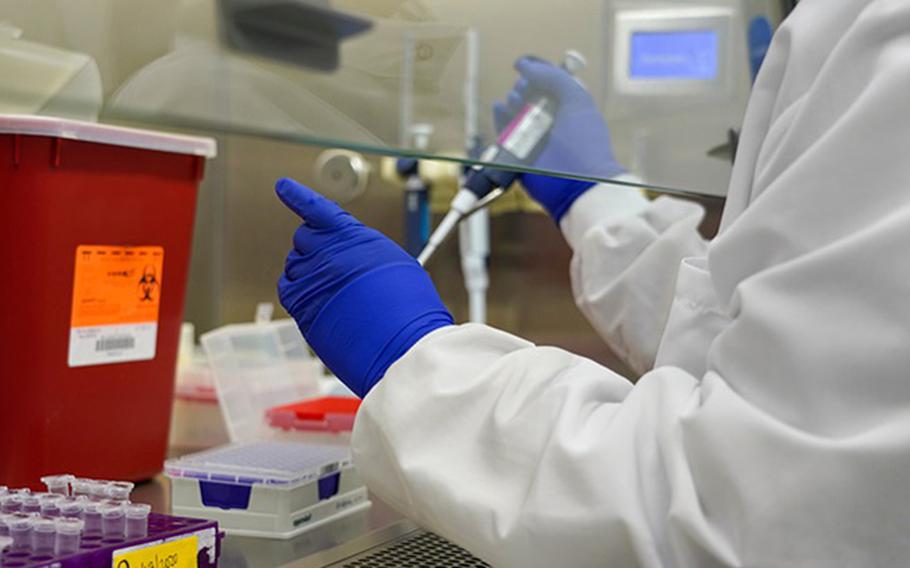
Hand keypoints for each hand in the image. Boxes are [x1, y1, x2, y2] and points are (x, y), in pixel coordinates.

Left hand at [276, 178, 452, 397]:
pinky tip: (314, 299)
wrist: (401, 345)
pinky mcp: (302, 304)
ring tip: (334, 293)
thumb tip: (350, 254)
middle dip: (315, 248)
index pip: (319, 210)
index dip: (297, 196)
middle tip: (335, 270)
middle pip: (305, 238)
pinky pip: (287, 287)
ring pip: (295, 263)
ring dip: (308, 271)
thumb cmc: (409, 311)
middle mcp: (331, 253)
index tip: (283, 187)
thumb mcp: (397, 264)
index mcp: (357, 238)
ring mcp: (314, 278)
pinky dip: (296, 290)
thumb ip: (365, 251)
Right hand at [494, 56, 624, 221]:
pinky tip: (500, 108)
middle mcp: (552, 121)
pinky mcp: (518, 154)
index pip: (549, 82)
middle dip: (524, 86)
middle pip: (529, 94)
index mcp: (570, 107)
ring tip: (517, 102)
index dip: (536, 71)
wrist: (577, 181)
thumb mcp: (576, 98)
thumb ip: (552, 76)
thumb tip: (523, 65)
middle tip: (525, 90)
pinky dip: (500, 118)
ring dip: (513, 101)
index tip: (524, 65)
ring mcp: (534, 138)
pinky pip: (503, 132)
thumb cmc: (584, 141)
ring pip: (515, 111)